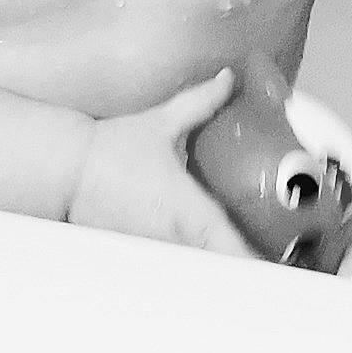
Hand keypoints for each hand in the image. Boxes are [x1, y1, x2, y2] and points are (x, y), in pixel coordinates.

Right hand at [67, 68, 256, 257]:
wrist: (66, 172)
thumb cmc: (111, 151)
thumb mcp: (162, 122)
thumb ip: (201, 101)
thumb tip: (228, 80)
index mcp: (189, 212)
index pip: (233, 251)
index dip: (261, 262)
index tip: (284, 259)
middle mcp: (176, 240)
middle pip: (222, 271)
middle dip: (248, 265)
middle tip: (274, 254)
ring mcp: (157, 253)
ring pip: (199, 272)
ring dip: (220, 266)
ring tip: (246, 254)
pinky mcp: (140, 255)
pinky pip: (175, 266)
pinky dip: (192, 263)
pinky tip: (200, 251)